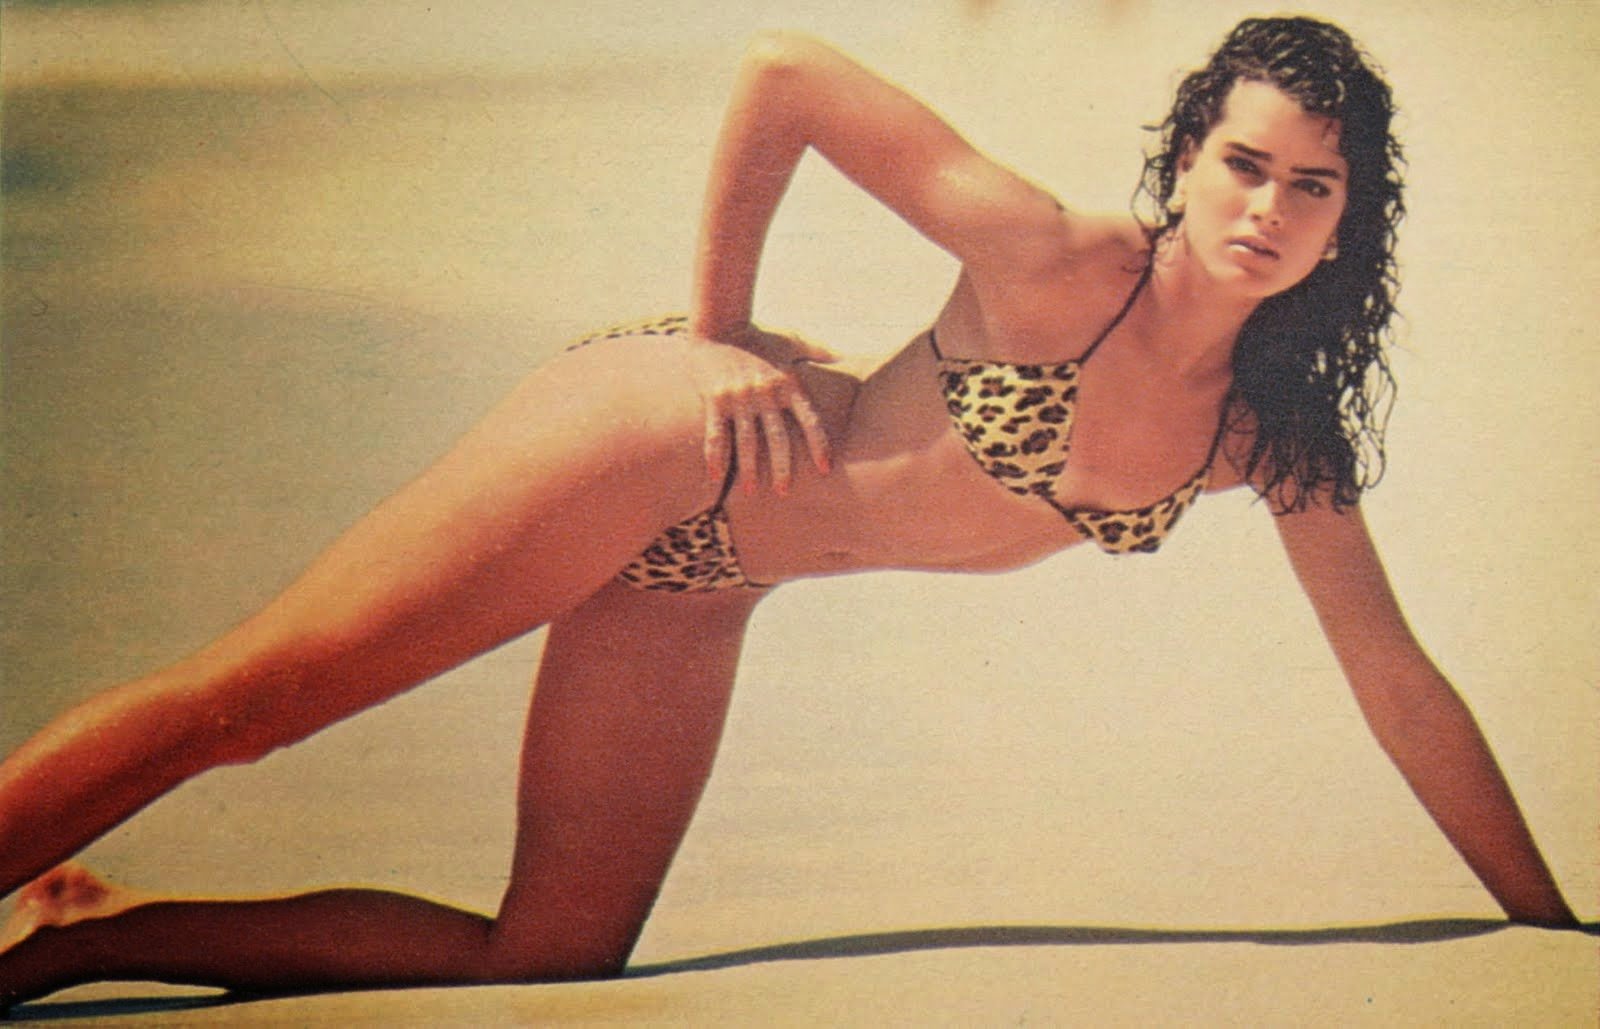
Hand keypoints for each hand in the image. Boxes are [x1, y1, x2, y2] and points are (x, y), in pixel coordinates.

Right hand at [687, 325, 837, 495]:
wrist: (720, 323)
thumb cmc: (759, 336)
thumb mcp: (791, 340)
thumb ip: (817, 351)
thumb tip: (843, 357)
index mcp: (788, 383)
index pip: (809, 419)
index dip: (819, 444)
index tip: (824, 468)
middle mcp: (766, 394)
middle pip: (778, 438)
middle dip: (781, 467)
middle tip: (784, 491)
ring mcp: (740, 398)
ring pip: (747, 442)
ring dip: (748, 469)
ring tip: (751, 491)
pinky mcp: (715, 400)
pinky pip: (716, 434)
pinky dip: (716, 456)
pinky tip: (715, 476)